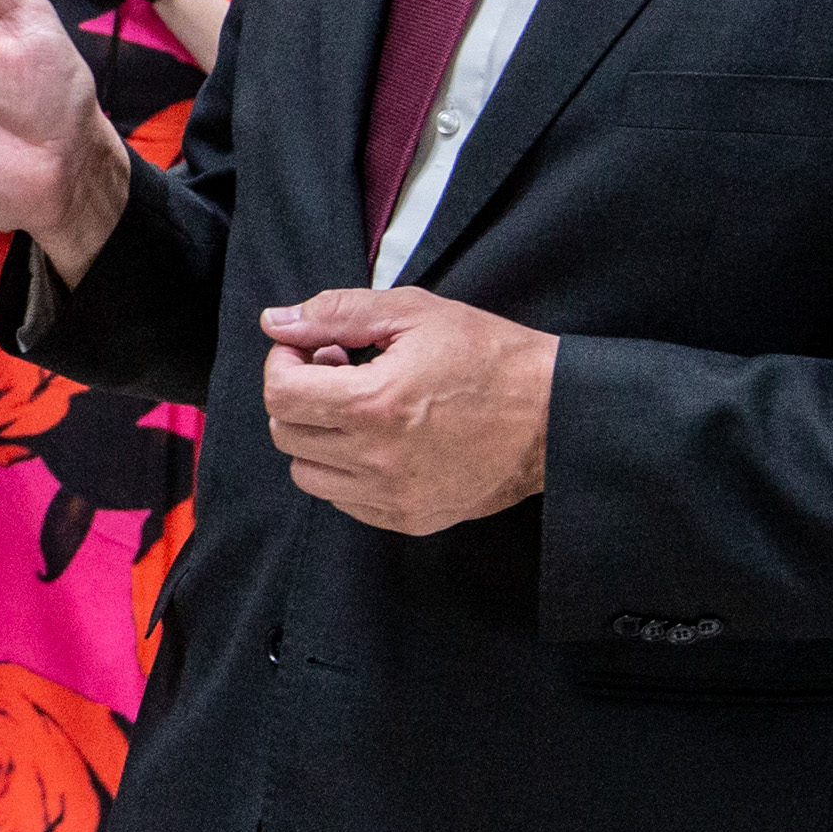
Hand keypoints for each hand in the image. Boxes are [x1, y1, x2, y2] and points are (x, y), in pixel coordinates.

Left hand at [259, 287, 561, 536]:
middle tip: (340, 371)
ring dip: (319, 436)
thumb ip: (336, 313)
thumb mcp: (415, 313)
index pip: (280, 394)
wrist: (556, 416)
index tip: (310, 349)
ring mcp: (393, 497)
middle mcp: (377, 460)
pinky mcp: (410, 518)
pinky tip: (380, 439)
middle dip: (300, 396)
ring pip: (308, 473)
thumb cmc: (491, 356)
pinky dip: (346, 470)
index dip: (284, 362)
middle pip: (286, 434)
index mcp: (374, 404)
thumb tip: (276, 321)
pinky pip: (344, 500)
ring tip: (361, 407)